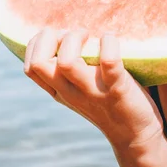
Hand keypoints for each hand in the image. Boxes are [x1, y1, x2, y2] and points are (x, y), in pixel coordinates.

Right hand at [24, 29, 163, 148]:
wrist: (135, 133)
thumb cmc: (106, 100)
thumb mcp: (78, 89)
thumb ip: (65, 69)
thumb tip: (61, 32)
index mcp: (59, 90)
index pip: (30, 67)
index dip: (38, 43)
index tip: (59, 37)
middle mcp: (70, 92)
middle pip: (39, 64)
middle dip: (51, 38)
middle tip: (74, 36)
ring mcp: (92, 91)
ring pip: (66, 62)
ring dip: (75, 39)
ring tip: (90, 36)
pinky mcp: (117, 89)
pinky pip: (109, 62)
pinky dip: (109, 43)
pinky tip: (110, 39)